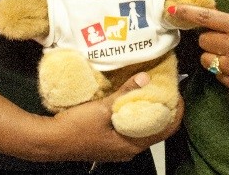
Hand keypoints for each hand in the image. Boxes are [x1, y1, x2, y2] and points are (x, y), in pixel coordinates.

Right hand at [45, 72, 183, 161]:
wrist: (50, 141)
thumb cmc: (76, 128)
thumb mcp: (102, 108)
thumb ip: (125, 93)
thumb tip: (146, 78)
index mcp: (131, 145)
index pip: (165, 131)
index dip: (175, 113)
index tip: (179, 95)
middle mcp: (128, 150)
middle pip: (155, 130)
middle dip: (163, 110)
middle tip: (165, 88)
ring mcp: (117, 148)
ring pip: (141, 129)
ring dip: (147, 111)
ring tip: (151, 90)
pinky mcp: (108, 143)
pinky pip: (129, 129)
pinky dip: (134, 115)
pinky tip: (130, 100)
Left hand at [168, 4, 228, 95]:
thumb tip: (211, 21)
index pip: (207, 18)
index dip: (187, 14)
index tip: (172, 11)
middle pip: (203, 41)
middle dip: (209, 38)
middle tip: (223, 38)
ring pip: (208, 60)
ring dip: (214, 55)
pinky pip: (219, 76)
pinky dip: (225, 70)